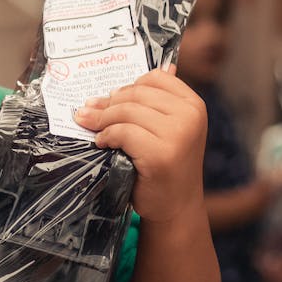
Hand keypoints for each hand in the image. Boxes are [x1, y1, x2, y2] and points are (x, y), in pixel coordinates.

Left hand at [72, 67, 207, 224]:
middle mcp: (190, 116)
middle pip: (136, 93)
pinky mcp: (161, 153)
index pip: (155, 77)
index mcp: (194, 105)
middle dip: (107, 103)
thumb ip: (155, 104)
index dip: (128, 86)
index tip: (111, 98)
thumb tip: (128, 75)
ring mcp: (178, 135)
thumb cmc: (166, 166)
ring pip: (126, 111)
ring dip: (102, 120)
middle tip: (88, 112)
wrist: (176, 207)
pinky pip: (122, 132)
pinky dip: (107, 136)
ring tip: (93, 128)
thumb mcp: (169, 129)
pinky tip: (103, 143)